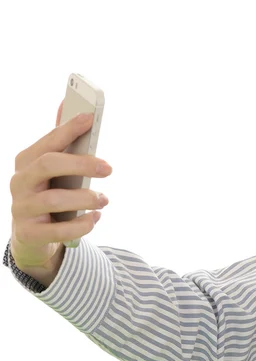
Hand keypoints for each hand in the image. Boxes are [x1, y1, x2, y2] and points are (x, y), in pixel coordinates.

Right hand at [8, 100, 111, 281]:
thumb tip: (66, 103)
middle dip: (81, 164)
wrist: (32, 236)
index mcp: (27, 161)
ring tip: (104, 199)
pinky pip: (58, 230)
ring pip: (54, 200)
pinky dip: (81, 224)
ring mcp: (22, 208)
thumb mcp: (52, 168)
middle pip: (48, 164)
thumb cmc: (48, 192)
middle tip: (109, 168)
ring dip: (85, 198)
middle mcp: (20, 182)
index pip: (49, 141)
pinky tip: (95, 218)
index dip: (68, 129)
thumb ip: (60, 140)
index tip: (90, 118)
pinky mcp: (29, 233)